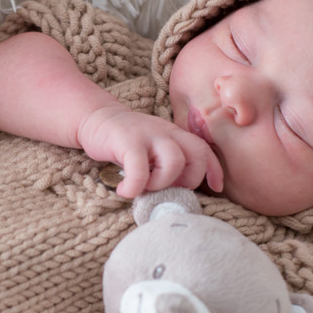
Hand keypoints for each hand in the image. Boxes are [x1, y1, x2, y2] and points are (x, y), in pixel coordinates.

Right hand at [77, 105, 223, 197]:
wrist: (97, 119)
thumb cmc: (127, 143)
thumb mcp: (154, 149)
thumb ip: (168, 163)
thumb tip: (178, 194)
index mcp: (176, 135)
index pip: (204, 150)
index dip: (214, 170)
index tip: (216, 188)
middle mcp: (167, 132)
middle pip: (196, 155)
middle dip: (188, 180)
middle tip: (166, 189)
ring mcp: (148, 135)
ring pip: (173, 162)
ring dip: (161, 183)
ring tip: (144, 188)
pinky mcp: (127, 141)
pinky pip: (139, 168)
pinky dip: (134, 186)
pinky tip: (124, 191)